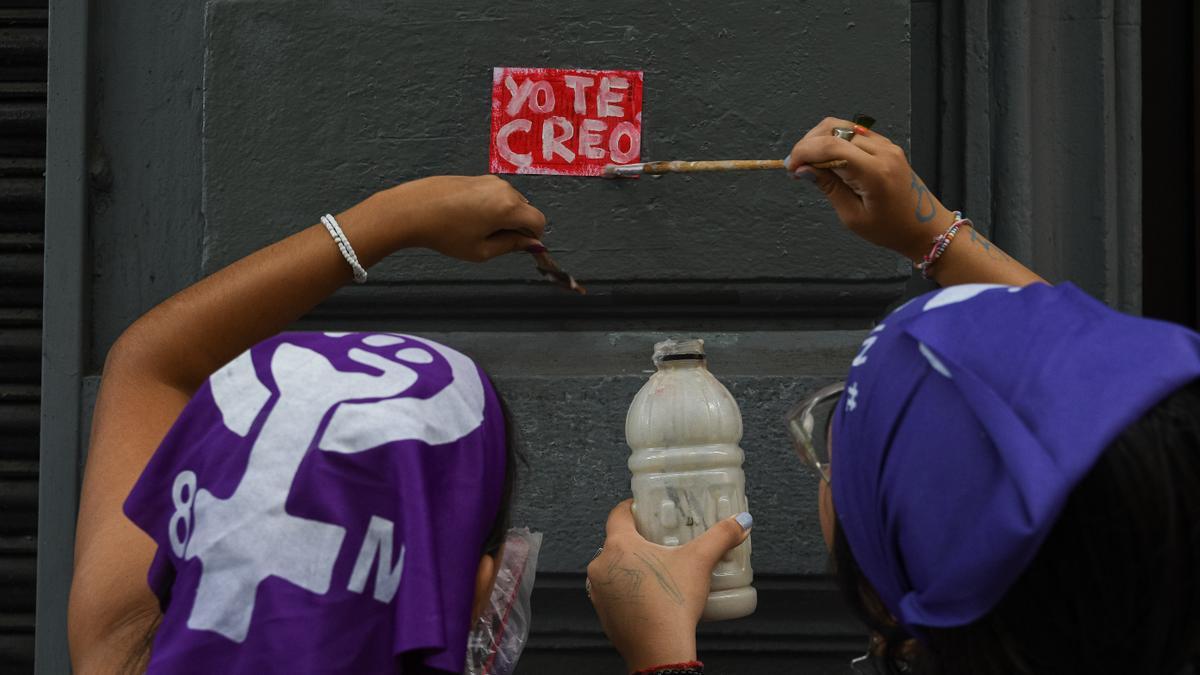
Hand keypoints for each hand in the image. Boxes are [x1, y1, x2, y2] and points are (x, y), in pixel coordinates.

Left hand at [375, 175, 546, 261]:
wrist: (412, 210)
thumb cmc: (444, 232)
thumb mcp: (481, 250)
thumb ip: (511, 246)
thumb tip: (530, 244)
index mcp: (508, 207)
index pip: (538, 221)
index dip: (533, 237)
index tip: (522, 247)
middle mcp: (503, 189)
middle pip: (525, 210)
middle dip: (517, 226)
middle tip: (493, 242)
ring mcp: (488, 180)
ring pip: (509, 201)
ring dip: (503, 216)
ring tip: (476, 230)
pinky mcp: (475, 177)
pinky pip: (494, 194)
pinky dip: (490, 207)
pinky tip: (467, 219)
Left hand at [586, 499, 751, 672]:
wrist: (659, 651)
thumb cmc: (672, 605)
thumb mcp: (700, 562)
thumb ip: (721, 537)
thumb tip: (740, 522)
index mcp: (619, 546)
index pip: (618, 514)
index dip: (632, 508)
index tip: (644, 509)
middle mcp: (601, 567)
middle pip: (616, 543)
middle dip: (637, 542)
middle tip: (658, 542)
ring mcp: (599, 593)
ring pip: (613, 570)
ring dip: (630, 568)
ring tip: (656, 571)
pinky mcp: (604, 616)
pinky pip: (614, 595)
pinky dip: (628, 592)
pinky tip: (650, 597)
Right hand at [784, 117, 955, 260]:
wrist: (925, 226)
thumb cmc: (891, 229)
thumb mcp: (852, 216)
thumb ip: (828, 187)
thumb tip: (803, 169)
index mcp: (874, 172)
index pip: (831, 146)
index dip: (804, 152)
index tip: (791, 167)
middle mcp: (882, 151)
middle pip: (833, 129)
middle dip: (808, 144)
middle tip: (797, 166)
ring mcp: (886, 145)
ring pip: (842, 126)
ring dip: (820, 140)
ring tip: (810, 163)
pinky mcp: (886, 145)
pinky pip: (854, 133)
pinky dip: (835, 141)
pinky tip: (827, 160)